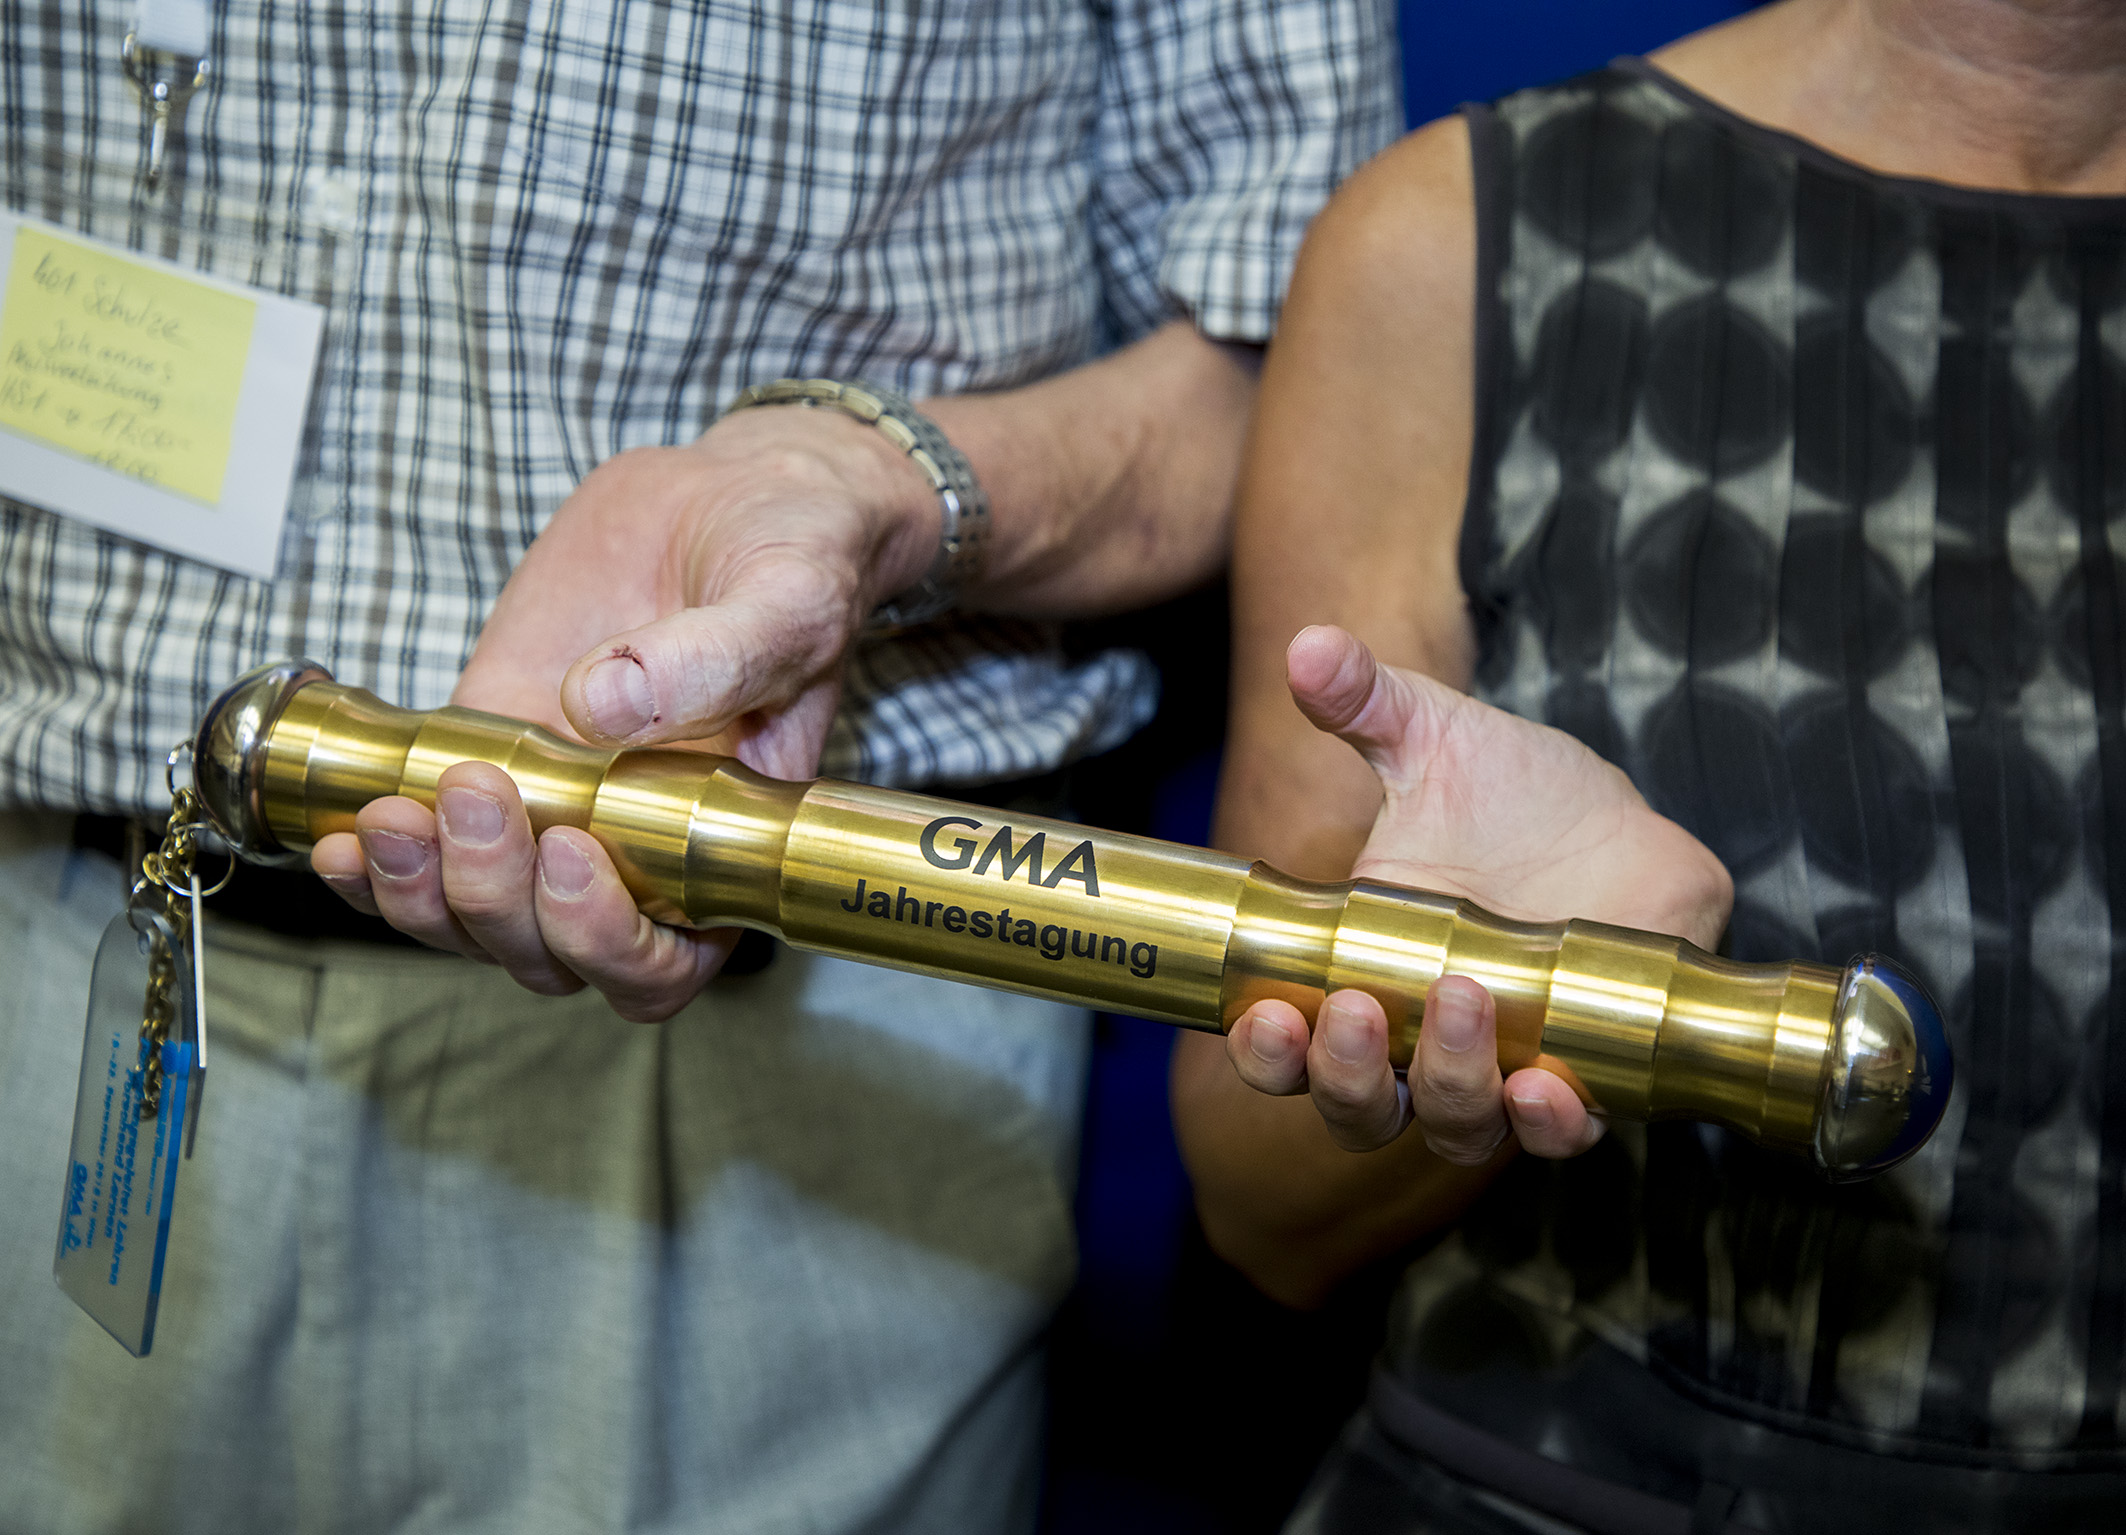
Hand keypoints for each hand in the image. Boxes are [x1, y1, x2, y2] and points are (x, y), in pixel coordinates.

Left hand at [311, 406, 942, 1018]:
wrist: (734, 500)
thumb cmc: (796, 561)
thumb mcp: (790, 600)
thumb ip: (716, 658)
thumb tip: (601, 705)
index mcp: (723, 848)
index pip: (664, 965)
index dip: (606, 941)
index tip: (571, 852)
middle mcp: (636, 852)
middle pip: (548, 956)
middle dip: (494, 899)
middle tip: (478, 797)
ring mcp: (553, 812)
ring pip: (471, 920)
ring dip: (421, 893)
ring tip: (393, 818)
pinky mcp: (485, 757)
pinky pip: (420, 848)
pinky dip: (373, 861)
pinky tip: (344, 830)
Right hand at [1223, 625, 1731, 1159]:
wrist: (1621, 823)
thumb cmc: (1510, 793)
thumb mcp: (1433, 739)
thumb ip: (1365, 701)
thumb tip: (1308, 646)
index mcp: (1357, 975)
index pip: (1289, 1043)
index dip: (1265, 1051)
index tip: (1262, 1019)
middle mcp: (1416, 1040)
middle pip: (1358, 1108)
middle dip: (1344, 1075)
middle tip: (1355, 1009)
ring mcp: (1498, 1066)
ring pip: (1451, 1126)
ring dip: (1445, 1085)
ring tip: (1461, 1002)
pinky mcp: (1583, 1075)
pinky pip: (1558, 1132)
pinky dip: (1550, 1124)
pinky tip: (1547, 1090)